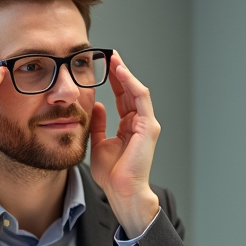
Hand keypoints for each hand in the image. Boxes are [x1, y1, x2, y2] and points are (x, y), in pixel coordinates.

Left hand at [89, 54, 160, 237]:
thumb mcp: (99, 143)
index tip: (103, 65)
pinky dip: (132, 84)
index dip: (113, 80)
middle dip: (120, 71)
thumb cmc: (112, 174)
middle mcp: (140, 122)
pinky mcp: (149, 127)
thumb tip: (96, 106)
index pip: (122, 96)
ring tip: (114, 58)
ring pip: (137, 91)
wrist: (122, 192)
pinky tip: (121, 72)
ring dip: (126, 74)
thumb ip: (98, 124)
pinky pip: (141, 99)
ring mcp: (146, 124)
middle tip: (109, 54)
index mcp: (129, 126)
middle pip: (130, 90)